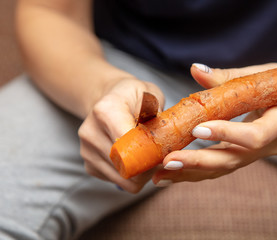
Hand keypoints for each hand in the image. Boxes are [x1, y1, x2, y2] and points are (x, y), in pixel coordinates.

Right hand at [78, 77, 164, 192]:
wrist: (109, 98)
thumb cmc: (135, 96)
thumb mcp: (150, 94)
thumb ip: (158, 113)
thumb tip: (166, 137)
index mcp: (106, 111)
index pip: (127, 142)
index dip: (149, 152)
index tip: (164, 151)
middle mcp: (90, 132)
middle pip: (125, 164)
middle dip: (149, 166)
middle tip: (163, 158)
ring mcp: (87, 151)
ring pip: (122, 179)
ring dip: (142, 174)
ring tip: (151, 158)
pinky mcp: (89, 165)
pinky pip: (118, 182)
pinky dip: (133, 177)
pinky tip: (137, 160)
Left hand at [152, 63, 276, 184]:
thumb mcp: (264, 76)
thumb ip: (229, 76)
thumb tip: (195, 69)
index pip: (254, 136)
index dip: (227, 134)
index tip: (197, 128)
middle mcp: (272, 145)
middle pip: (234, 160)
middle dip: (199, 161)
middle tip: (168, 161)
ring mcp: (260, 156)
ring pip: (224, 168)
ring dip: (191, 172)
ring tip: (161, 174)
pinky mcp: (247, 158)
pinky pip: (221, 167)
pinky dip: (196, 171)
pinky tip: (173, 173)